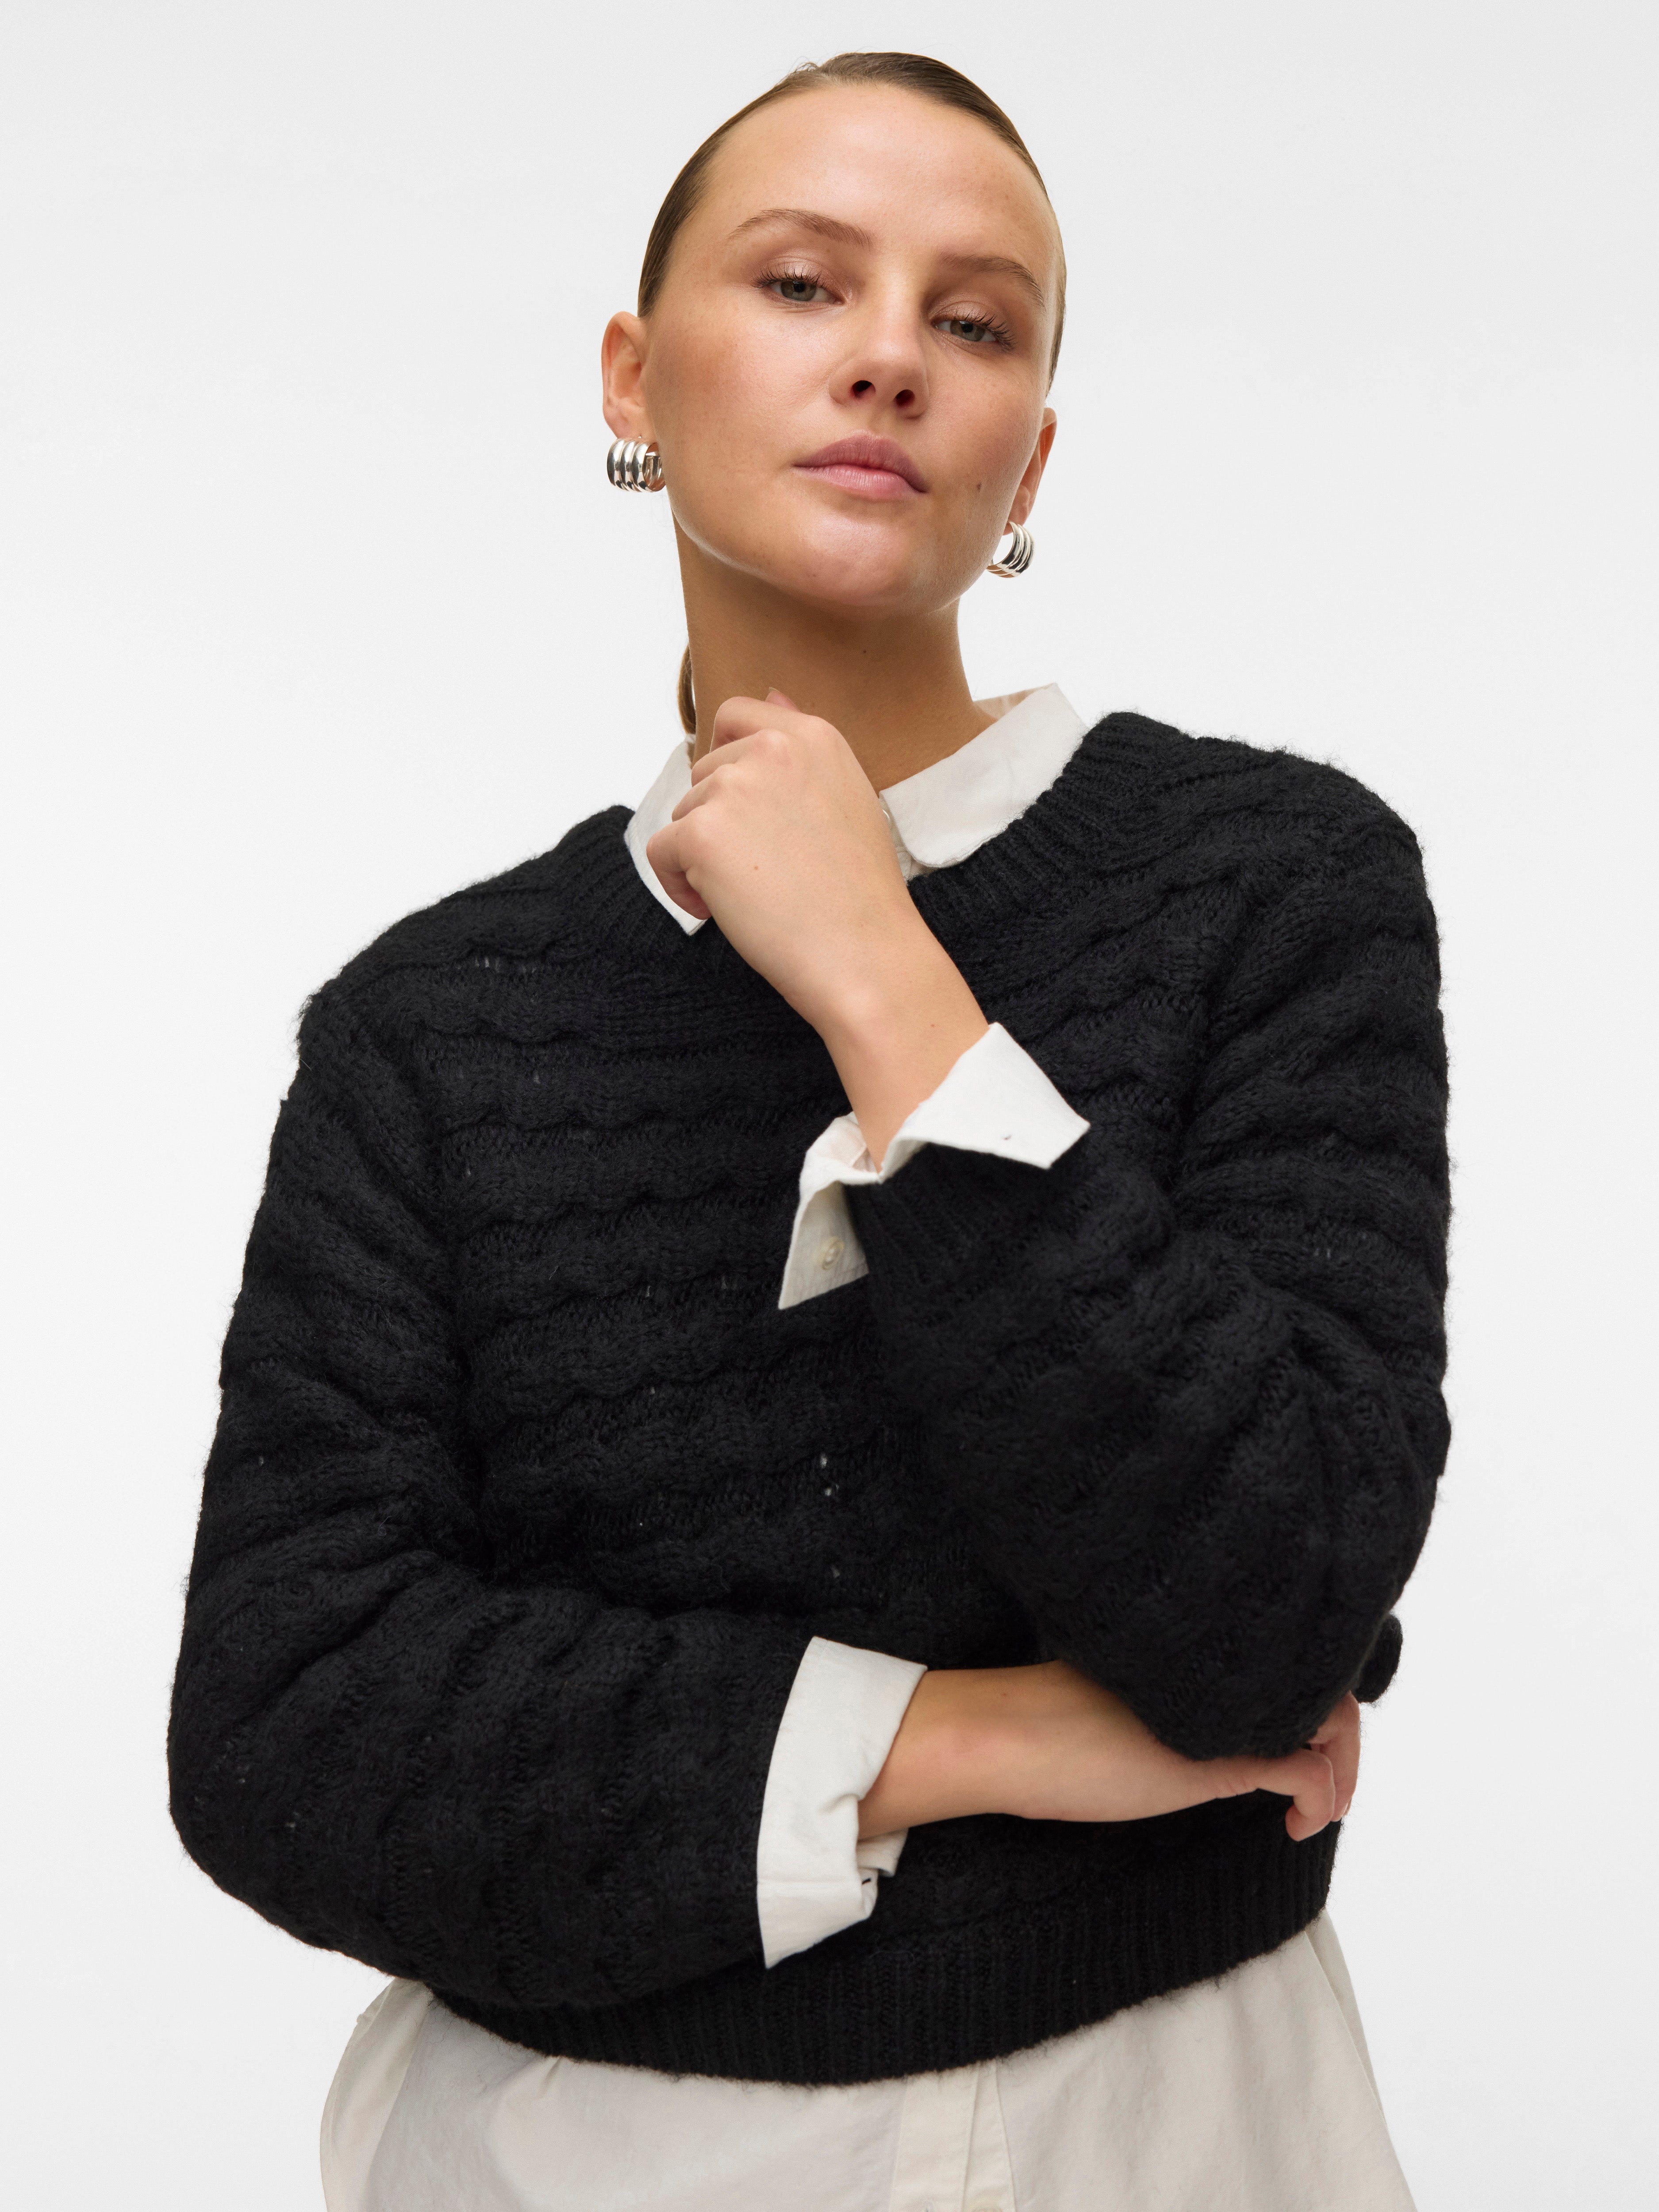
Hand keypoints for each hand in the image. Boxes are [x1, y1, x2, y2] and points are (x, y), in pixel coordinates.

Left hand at [646, 692, 987, 1160]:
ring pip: (683, 814)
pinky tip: (723, 910)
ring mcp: (734, 788)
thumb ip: (799, 748)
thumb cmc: (861, 892)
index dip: (729, 763)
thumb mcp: (845, 796)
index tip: (750, 811)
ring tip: (756, 893)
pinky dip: (680, 886)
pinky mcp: (702, 834)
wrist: (866, 954)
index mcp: (813, 735)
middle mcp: (771, 748)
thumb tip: (770, 693)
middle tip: (769, 870)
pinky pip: (661, 852)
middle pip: (704, 772)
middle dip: (721, 820)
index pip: (736, 715)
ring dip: (703, 857)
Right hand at [858, 1662, 1359, 1844]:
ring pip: (1330, 1724)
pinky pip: (1307, 1772)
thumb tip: (1205, 1734)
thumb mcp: (1129, 1711)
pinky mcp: (1219, 1757)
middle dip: (1344, 1742)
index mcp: (1200, 1655)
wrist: (1002, 1737)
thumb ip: (1177, 1708)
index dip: (1315, 1698)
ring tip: (1323, 1809)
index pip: (1289, 1660)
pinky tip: (1296, 1826)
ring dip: (1343, 1770)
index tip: (1308, 1745)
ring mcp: (1222, 1711)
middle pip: (1326, 1686)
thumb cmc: (1046, 1731)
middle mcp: (1221, 1672)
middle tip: (1332, 1790)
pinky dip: (1322, 1799)